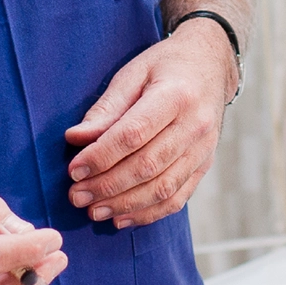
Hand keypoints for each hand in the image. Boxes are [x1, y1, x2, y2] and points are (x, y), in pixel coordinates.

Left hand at [63, 23, 235, 226]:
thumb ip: (106, 109)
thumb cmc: (166, 66)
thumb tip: (75, 138)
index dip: (101, 156)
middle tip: (76, 196)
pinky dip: (148, 213)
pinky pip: (178, 198)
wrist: (211, 66)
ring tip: (94, 210)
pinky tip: (121, 218)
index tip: (74, 170)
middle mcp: (195, 125)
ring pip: (163, 188)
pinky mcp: (205, 165)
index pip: (134, 133)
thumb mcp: (133, 74)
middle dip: (108, 186)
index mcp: (176, 95)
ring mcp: (204, 149)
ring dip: (125, 205)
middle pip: (148, 165)